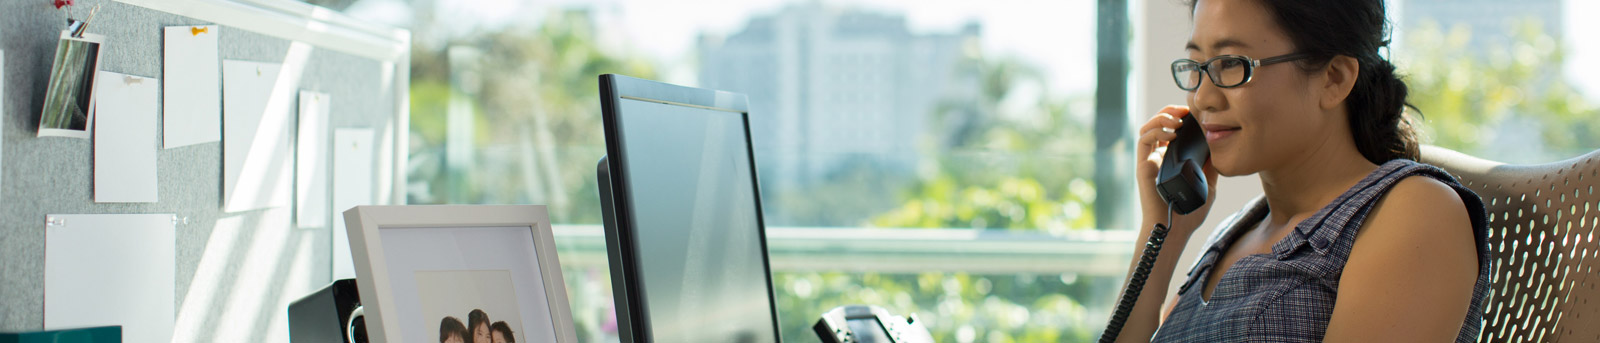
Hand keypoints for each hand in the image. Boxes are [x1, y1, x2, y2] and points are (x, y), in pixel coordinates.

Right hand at [1135, 105, 1219, 236]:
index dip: (1179, 116)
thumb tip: (1220, 146)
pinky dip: (1155, 131)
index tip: (1194, 112)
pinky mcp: (1144, 166)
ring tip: (1177, 119)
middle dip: (1170, 111)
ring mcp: (1150, 160)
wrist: (1176, 229)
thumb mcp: (1208, 183)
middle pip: (1158, 124)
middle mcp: (1158, 156)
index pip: (1171, 129)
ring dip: (1161, 118)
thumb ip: (1211, 165)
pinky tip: (1171, 133)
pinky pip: (1144, 141)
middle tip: (1185, 110)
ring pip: (1148, 128)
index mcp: (1171, 158)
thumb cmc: (1190, 212)